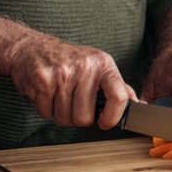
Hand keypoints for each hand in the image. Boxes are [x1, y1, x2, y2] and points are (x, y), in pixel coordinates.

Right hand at [7, 33, 136, 129]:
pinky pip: (46, 113)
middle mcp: (85, 67)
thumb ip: (119, 87)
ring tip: (59, 96)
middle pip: (85, 117)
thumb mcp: (99, 67)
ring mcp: (62, 73)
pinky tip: (47, 94)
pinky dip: (45, 109)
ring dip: (60, 114)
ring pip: (64, 118)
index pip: (119, 96)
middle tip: (73, 103)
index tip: (105, 123)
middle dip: (77, 117)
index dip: (113, 117)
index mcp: (103, 64)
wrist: (32, 48)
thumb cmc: (69, 61)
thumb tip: (139, 105)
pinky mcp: (42, 80)